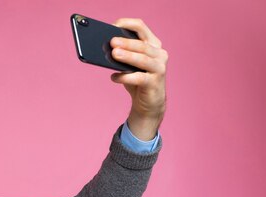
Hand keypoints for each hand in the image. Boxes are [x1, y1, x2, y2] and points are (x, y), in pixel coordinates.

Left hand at [110, 18, 168, 139]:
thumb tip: (106, 49)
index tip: (112, 25)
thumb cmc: (137, 79)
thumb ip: (122, 54)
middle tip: (111, 41)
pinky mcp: (154, 83)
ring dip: (127, 56)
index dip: (127, 24)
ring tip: (113, 54)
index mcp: (153, 44)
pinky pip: (138, 78)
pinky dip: (125, 77)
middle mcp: (159, 54)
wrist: (148, 103)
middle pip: (141, 44)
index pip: (141, 27)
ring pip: (142, 59)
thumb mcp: (129, 65)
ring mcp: (159, 68)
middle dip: (126, 42)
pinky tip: (114, 77)